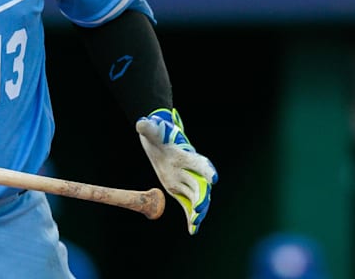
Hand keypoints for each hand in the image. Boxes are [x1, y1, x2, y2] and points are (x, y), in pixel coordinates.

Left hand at [136, 108, 216, 234]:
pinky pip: (187, 204)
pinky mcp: (179, 189)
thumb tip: (140, 123)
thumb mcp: (151, 129)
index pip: (199, 162)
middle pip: (200, 185)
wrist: (158, 139)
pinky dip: (190, 217)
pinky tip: (192, 230)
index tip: (214, 179)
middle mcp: (189, 170)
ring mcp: (185, 180)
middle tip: (199, 211)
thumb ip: (147, 127)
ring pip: (196, 198)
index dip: (207, 170)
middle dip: (202, 198)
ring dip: (198, 211)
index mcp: (185, 155)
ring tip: (195, 224)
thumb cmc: (156, 132)